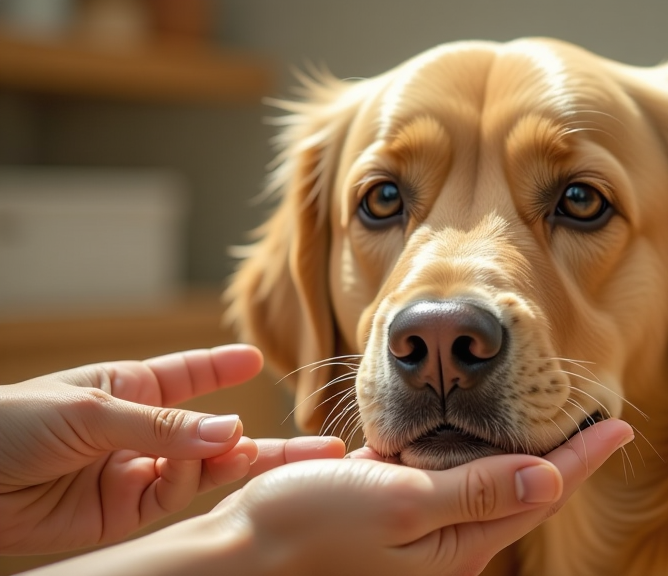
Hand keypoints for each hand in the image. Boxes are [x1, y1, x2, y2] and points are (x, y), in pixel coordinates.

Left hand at [0, 345, 344, 553]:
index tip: (255, 359)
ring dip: (241, 462)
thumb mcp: (87, 412)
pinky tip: (222, 472)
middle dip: (266, 439)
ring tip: (277, 458)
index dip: (220, 367)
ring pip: (207, 469)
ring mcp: (137, 472)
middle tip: (322, 446)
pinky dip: (205, 487)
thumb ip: (163, 427)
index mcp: (128, 389)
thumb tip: (232, 432)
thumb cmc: (10, 425)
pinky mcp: (126, 512)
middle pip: (214, 432)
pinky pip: (179, 499)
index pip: (187, 375)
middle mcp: (142, 431)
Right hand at [211, 418, 633, 575]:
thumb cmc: (309, 528)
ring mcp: (418, 534)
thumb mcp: (399, 503)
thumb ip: (475, 492)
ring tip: (545, 425)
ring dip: (517, 456)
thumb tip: (553, 475)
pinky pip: (445, 487)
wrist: (237, 557)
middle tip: (594, 422)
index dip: (583, 457)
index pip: (540, 491)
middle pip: (520, 493)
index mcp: (459, 544)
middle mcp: (447, 546)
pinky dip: (467, 460)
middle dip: (561, 458)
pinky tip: (467, 438)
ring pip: (485, 488)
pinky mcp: (389, 519)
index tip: (621, 424)